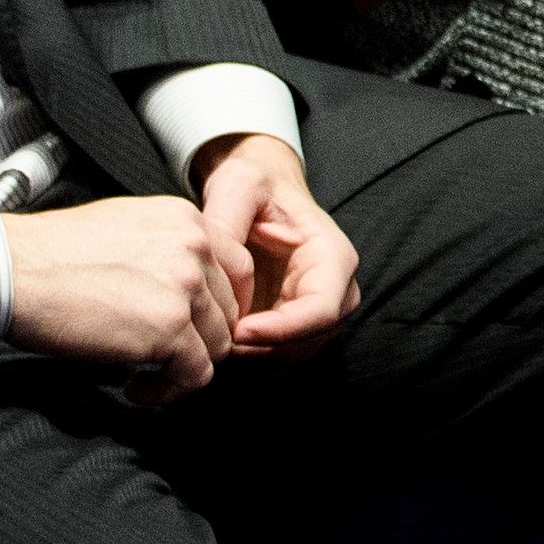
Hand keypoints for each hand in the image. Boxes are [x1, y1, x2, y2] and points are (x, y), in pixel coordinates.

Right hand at [2, 193, 245, 403]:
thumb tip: (185, 289)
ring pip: (217, 346)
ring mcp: (185, 286)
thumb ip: (165, 250)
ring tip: (145, 374)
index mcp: (184, 220)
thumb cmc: (50, 254)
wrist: (10, 269)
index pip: (238, 268)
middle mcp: (194, 246)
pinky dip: (168, 391)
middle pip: (229, 311)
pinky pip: (195, 374)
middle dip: (201, 340)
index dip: (222, 306)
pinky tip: (135, 386)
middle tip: (164, 357)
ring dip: (184, 368)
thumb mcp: (124, 227)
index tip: (197, 327)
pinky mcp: (169, 328)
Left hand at [193, 131, 360, 353]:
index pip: (322, 310)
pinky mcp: (293, 327)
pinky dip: (245, 358)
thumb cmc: (254, 184)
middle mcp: (335, 292)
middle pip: (307, 342)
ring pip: (290, 357)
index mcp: (333, 257)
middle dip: (260, 348)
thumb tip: (220, 275)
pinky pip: (274, 358)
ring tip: (208, 337)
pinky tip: (214, 339)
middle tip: (212, 337)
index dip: (282, 329)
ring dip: (250, 358)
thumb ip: (226, 225)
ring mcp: (315, 314)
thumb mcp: (239, 186)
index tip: (238, 329)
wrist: (259, 193)